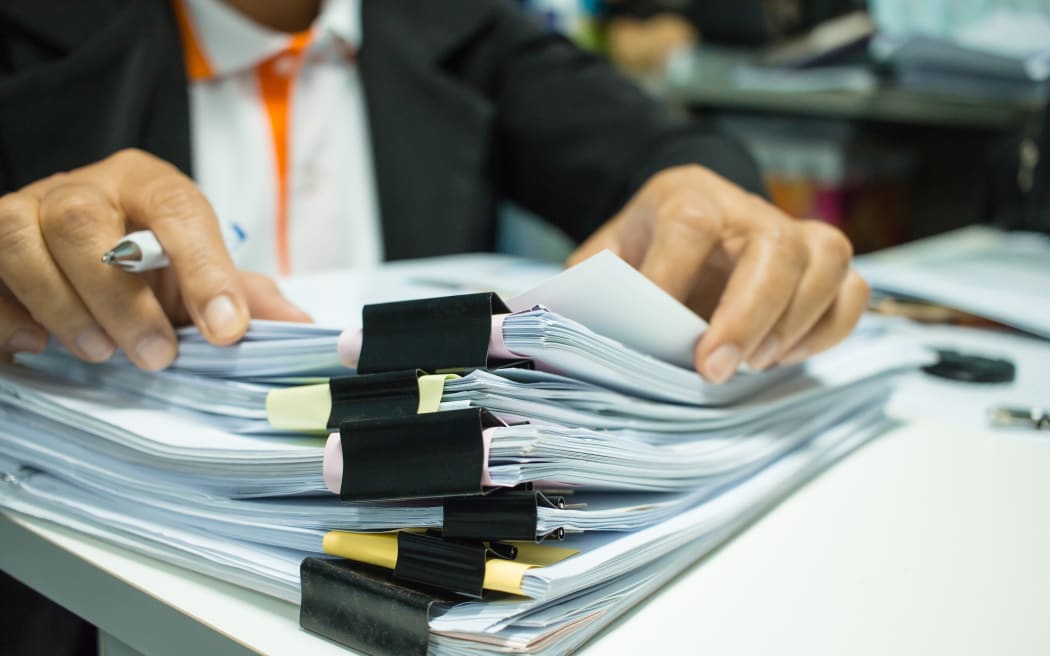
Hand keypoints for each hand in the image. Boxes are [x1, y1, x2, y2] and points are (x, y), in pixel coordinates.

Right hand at [0, 149, 309, 369]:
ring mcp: (22, 212)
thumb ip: (245, 297)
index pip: (176, 209)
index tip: (228, 331)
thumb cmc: (146, 266)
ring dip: (63, 304)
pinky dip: (7, 315)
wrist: (77, 255)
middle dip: (120, 297)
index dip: (204, 270)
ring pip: (20, 239)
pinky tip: (37, 346)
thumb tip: (301, 328)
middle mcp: (81, 189)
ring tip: (100, 354)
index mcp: (147, 185)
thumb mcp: (198, 277)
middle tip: (156, 355)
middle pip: (83, 221)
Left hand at [569, 165, 868, 382]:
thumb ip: (594, 290)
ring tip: (754, 364)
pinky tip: (783, 357)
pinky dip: (827, 330)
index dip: (674, 279)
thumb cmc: (643, 249)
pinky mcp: (821, 264)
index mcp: (687, 196)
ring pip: (827, 259)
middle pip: (774, 246)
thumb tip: (582, 334)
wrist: (683, 222)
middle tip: (714, 370)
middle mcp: (747, 208)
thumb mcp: (604, 259)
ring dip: (794, 321)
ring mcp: (792, 231)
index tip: (657, 334)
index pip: (691, 226)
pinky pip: (852, 290)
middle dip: (747, 315)